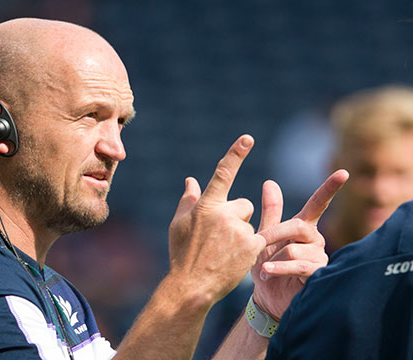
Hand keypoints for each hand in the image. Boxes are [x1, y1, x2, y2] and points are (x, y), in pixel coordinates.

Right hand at [168, 135, 265, 305]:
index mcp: (206, 205)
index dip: (235, 154)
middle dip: (236, 217)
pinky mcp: (253, 246)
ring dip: (242, 233)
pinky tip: (234, 259)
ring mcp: (240, 230)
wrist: (192, 286)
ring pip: (250, 222)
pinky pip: (258, 238)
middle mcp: (224, 214)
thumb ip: (188, 199)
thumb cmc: (181, 254)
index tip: (247, 138)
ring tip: (225, 252)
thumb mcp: (178, 224)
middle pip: (243, 204)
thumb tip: (191, 179)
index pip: (223, 173)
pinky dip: (249, 247)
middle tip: (220, 238)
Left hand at [251, 170, 348, 319]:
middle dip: (274, 234)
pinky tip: (266, 272)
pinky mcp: (318, 275)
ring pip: (294, 249)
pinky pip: (299, 266)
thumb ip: (270, 212)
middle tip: (257, 243)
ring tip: (264, 269)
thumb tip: (270, 182)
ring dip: (274, 259)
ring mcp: (319, 257)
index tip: (343, 173)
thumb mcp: (264, 238)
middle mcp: (315, 240)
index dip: (329, 189)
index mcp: (303, 228)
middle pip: (298, 226)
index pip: (318, 204)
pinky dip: (279, 268)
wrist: (266, 298)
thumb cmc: (267, 266)